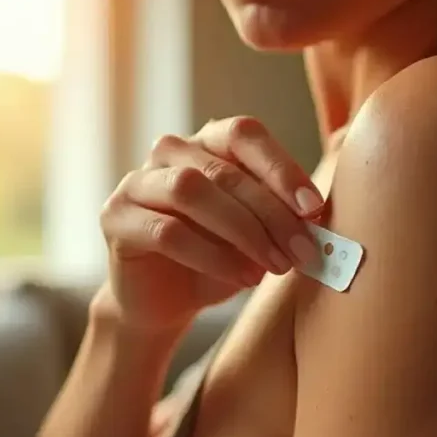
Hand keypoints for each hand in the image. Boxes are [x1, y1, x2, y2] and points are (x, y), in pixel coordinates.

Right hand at [99, 116, 324, 344]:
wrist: (164, 303)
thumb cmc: (218, 259)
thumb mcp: (259, 234)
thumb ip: (284, 216)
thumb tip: (320, 214)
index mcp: (208, 143)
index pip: (245, 134)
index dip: (281, 167)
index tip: (314, 207)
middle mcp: (170, 152)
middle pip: (224, 169)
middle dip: (271, 213)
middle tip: (302, 251)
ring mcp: (137, 182)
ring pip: (191, 190)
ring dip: (242, 231)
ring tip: (273, 266)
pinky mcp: (115, 218)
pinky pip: (166, 230)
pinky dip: (211, 255)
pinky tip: (241, 277)